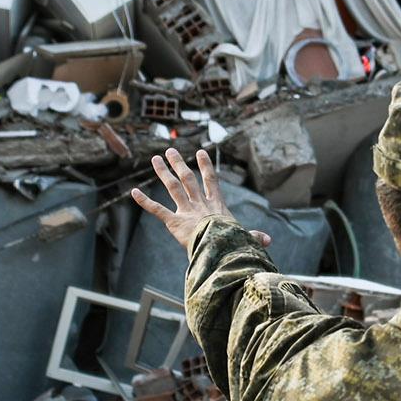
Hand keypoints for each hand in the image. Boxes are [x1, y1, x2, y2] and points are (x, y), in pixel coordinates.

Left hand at [129, 148, 268, 249]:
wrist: (220, 249)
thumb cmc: (234, 245)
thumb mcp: (245, 239)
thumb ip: (254, 237)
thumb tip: (267, 240)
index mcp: (217, 206)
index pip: (211, 181)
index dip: (206, 166)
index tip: (201, 152)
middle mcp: (200, 204)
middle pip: (188, 179)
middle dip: (178, 164)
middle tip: (170, 151)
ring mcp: (187, 211)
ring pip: (173, 187)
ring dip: (163, 172)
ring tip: (155, 159)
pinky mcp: (174, 222)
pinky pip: (158, 210)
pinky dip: (145, 201)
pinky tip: (133, 192)